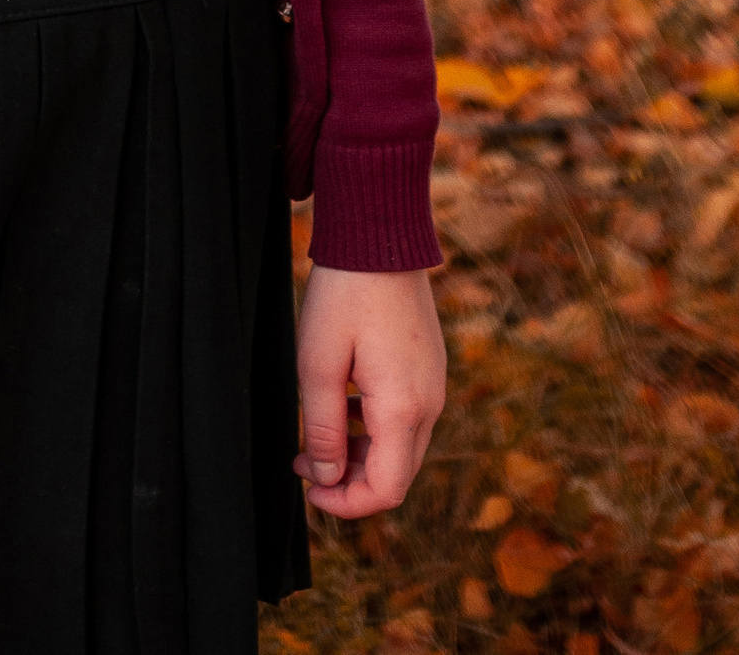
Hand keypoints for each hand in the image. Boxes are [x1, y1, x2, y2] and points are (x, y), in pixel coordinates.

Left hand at [296, 264, 444, 516]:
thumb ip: (323, 428)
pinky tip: (342, 405)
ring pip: (401, 447)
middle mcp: (430, 403)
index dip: (347, 504)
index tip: (310, 492)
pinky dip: (374, 428)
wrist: (381, 234)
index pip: (386, 490)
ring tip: (316, 436)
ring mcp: (434, 384)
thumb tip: (326, 479)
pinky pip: (406, 417)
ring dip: (360, 454)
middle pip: (396, 473)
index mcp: (405, 408)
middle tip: (304, 463)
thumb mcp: (319, 362)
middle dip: (349, 480)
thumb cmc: (344, 292)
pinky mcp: (428, 367)